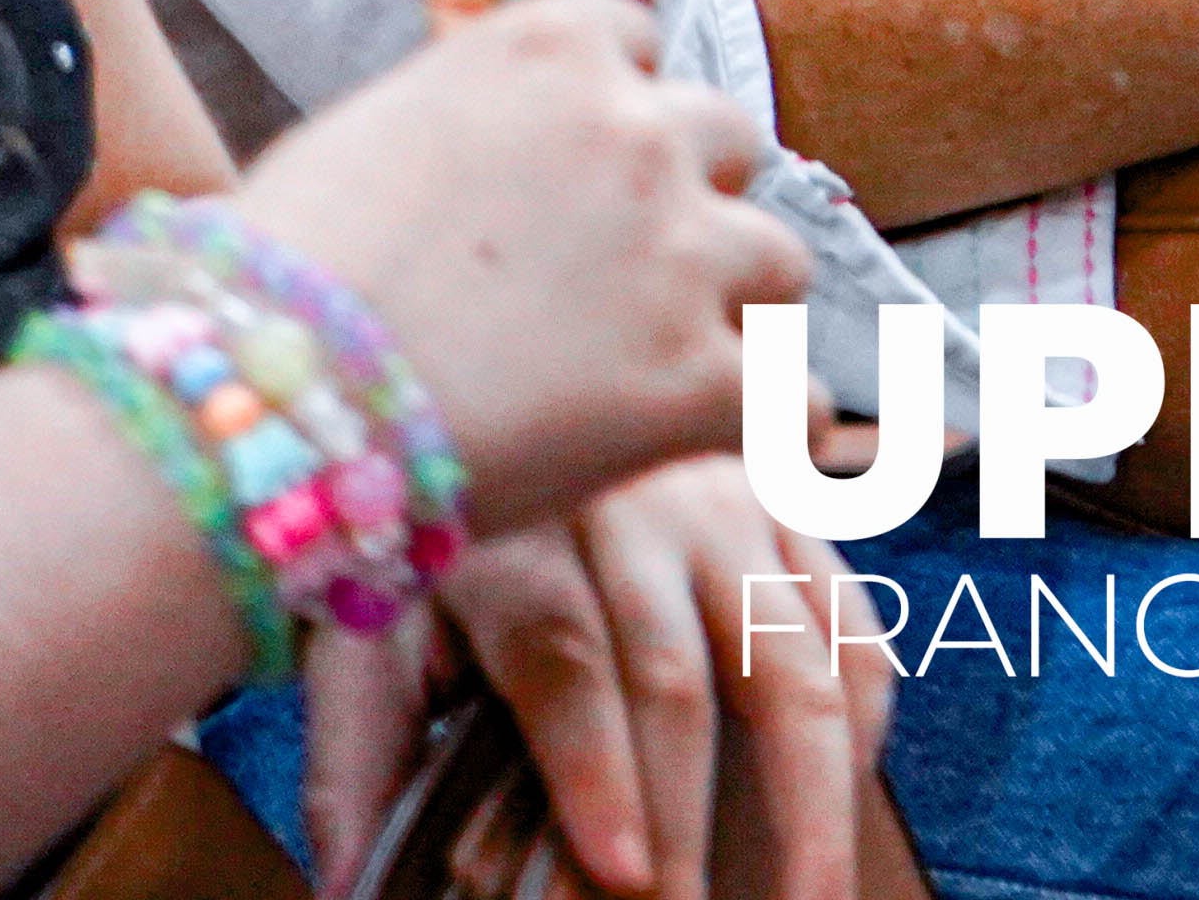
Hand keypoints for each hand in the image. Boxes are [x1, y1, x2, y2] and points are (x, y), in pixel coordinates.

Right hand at [232, 0, 803, 546]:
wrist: (268, 406)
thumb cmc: (278, 279)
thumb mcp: (369, 136)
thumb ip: (468, 121)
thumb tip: (491, 155)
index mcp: (553, 46)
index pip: (640, 43)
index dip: (616, 111)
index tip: (588, 168)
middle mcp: (635, 128)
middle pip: (729, 140)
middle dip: (691, 197)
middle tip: (635, 270)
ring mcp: (678, 253)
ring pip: (778, 262)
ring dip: (738, 307)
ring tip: (680, 363)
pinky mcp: (697, 381)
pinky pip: (793, 401)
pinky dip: (778, 428)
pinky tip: (749, 445)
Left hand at [321, 455, 888, 899]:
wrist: (496, 353)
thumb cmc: (431, 508)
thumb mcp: (364, 607)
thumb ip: (355, 744)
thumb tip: (336, 875)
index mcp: (514, 531)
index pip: (564, 663)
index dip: (596, 772)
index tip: (625, 874)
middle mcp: (628, 509)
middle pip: (682, 673)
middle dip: (698, 816)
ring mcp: (722, 500)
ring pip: (792, 649)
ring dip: (812, 788)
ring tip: (814, 893)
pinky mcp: (786, 501)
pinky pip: (848, 613)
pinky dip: (862, 711)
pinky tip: (850, 790)